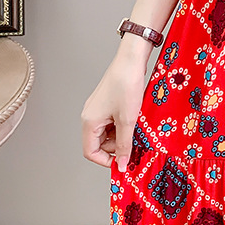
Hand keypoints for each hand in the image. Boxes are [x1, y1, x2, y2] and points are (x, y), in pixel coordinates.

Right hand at [81, 55, 146, 171]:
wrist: (131, 60)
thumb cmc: (126, 85)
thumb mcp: (128, 120)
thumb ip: (124, 145)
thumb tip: (122, 165)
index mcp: (89, 122)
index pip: (90, 152)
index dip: (106, 161)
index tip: (123, 162)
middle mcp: (90, 116)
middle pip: (99, 143)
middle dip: (116, 147)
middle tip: (134, 144)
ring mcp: (98, 109)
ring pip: (107, 133)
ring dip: (121, 135)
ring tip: (136, 129)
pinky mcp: (107, 103)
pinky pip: (111, 122)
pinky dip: (122, 125)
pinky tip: (134, 120)